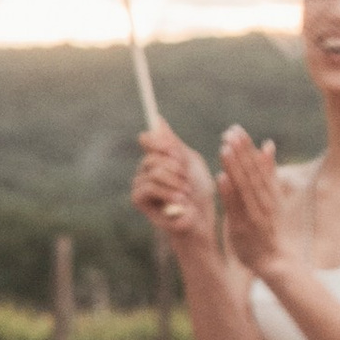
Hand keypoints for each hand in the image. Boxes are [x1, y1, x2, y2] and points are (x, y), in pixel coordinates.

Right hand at [131, 121, 216, 247]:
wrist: (201, 220)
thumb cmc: (199, 193)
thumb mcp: (190, 162)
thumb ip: (172, 143)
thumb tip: (156, 119)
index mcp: (156, 158)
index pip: (148, 138)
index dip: (164, 144)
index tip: (180, 155)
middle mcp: (144, 169)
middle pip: (152, 154)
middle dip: (176, 166)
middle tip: (188, 180)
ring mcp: (139, 184)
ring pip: (152, 170)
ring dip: (175, 180)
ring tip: (186, 192)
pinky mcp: (138, 200)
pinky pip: (148, 186)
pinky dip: (168, 191)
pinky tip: (180, 200)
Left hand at [217, 126, 287, 277]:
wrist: (272, 259)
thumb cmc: (268, 226)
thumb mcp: (271, 196)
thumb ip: (268, 172)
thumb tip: (267, 144)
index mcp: (270, 191)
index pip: (258, 165)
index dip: (247, 147)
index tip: (236, 129)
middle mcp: (264, 200)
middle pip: (251, 172)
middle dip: (240, 151)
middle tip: (229, 131)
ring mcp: (254, 213)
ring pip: (244, 186)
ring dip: (235, 166)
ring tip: (224, 148)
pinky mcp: (244, 226)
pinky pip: (235, 207)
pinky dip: (229, 192)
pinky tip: (220, 177)